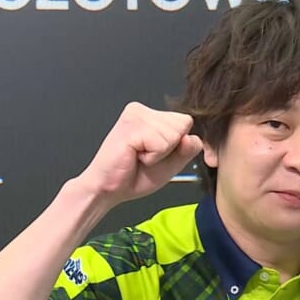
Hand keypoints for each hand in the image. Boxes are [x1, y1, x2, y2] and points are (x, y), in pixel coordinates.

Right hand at [76, 102, 202, 206]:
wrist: (108, 189)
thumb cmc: (134, 176)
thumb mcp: (171, 164)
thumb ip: (187, 150)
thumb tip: (192, 137)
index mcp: (152, 115)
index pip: (186, 122)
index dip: (178, 145)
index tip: (157, 154)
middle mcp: (143, 110)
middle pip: (183, 125)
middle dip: (169, 149)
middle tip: (146, 156)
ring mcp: (136, 116)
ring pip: (174, 135)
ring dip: (159, 154)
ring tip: (139, 156)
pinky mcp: (131, 127)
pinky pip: (161, 144)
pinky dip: (152, 157)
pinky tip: (135, 157)